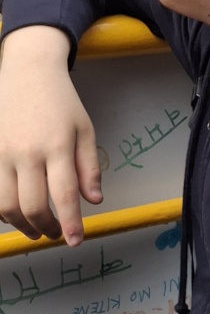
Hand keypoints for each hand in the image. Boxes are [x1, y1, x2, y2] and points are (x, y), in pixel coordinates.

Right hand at [0, 27, 102, 243]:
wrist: (27, 72)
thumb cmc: (60, 101)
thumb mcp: (84, 129)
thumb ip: (89, 167)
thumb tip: (95, 201)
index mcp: (57, 145)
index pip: (64, 194)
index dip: (70, 223)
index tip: (75, 241)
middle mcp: (26, 153)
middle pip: (33, 207)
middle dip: (47, 228)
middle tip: (57, 234)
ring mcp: (2, 154)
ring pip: (6, 206)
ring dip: (23, 225)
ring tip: (38, 229)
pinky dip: (3, 211)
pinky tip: (17, 212)